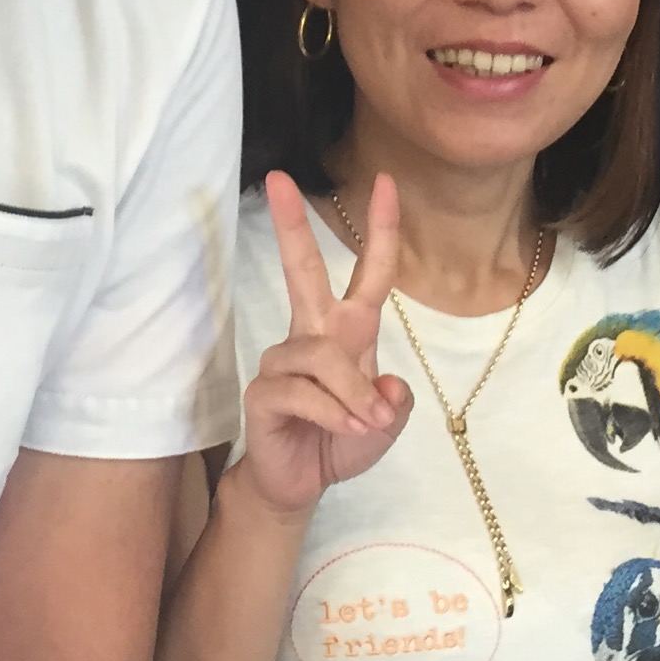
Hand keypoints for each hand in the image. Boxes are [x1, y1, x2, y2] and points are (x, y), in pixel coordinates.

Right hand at [233, 171, 414, 519]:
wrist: (301, 482)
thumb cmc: (342, 440)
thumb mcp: (385, 425)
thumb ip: (395, 404)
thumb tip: (388, 385)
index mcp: (348, 330)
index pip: (369, 272)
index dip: (382, 229)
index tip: (386, 183)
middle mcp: (313, 334)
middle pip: (304, 270)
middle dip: (292, 224)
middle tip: (277, 178)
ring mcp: (284, 359)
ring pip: (324, 356)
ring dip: (352, 394)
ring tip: (364, 423)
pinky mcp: (264, 390)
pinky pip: (304, 392)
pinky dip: (332, 412)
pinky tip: (343, 428)